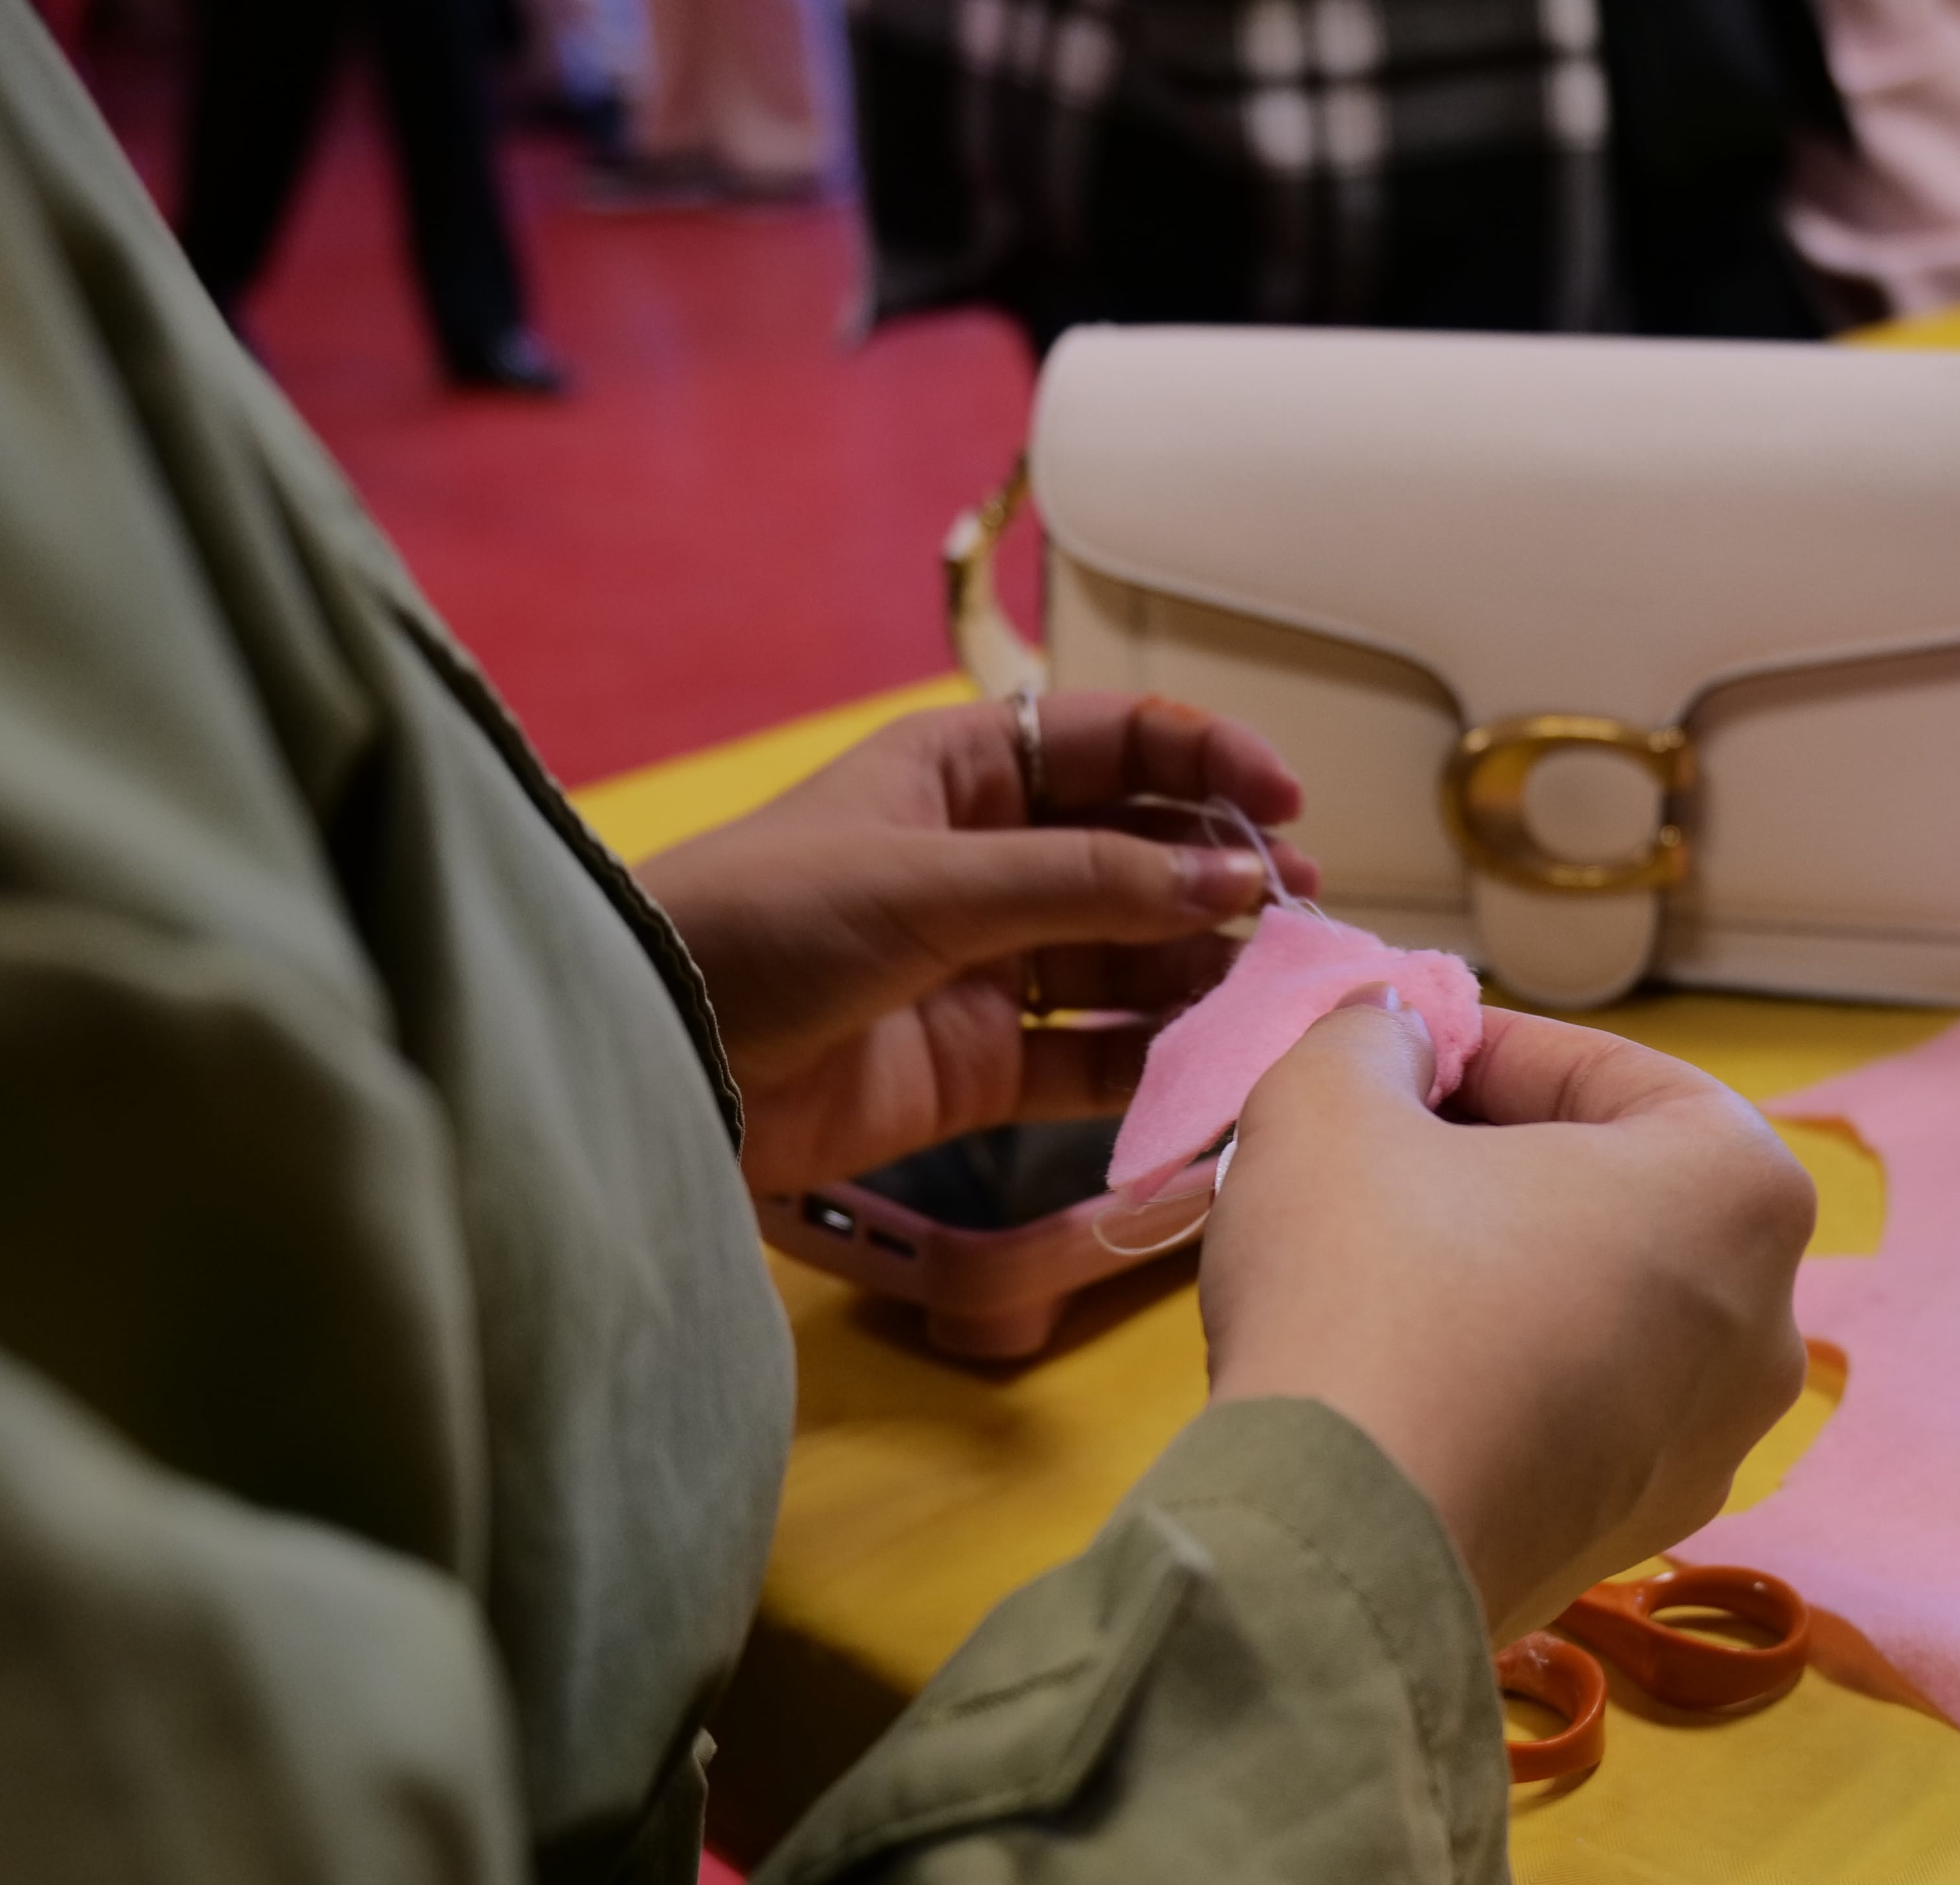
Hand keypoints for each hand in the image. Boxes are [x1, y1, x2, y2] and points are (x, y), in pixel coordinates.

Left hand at [633, 693, 1317, 1197]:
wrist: (660, 1056)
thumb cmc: (762, 923)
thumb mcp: (931, 881)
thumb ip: (1090, 883)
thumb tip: (1236, 878)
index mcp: (962, 773)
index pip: (1115, 744)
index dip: (1206, 762)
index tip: (1287, 802)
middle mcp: (987, 862)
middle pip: (1139, 855)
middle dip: (1223, 874)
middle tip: (1299, 908)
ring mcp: (988, 966)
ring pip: (1130, 957)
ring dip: (1206, 969)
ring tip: (1280, 987)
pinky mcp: (981, 1065)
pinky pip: (1096, 1053)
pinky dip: (1161, 1058)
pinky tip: (1223, 1059)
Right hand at [1201, 998, 1816, 1637]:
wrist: (1340, 1554)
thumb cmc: (1364, 1293)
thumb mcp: (1331, 1102)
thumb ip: (1372, 1036)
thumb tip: (1392, 1034)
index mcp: (1743, 1190)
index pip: (1606, 1072)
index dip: (1480, 1049)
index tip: (1392, 1059)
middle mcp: (1766, 1325)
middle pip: (1613, 1194)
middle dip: (1492, 1162)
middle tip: (1369, 1155)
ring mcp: (1713, 1448)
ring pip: (1594, 1310)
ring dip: (1495, 1271)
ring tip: (1368, 1267)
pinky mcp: (1639, 1537)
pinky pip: (1573, 1415)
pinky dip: (1500, 1379)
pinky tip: (1396, 1379)